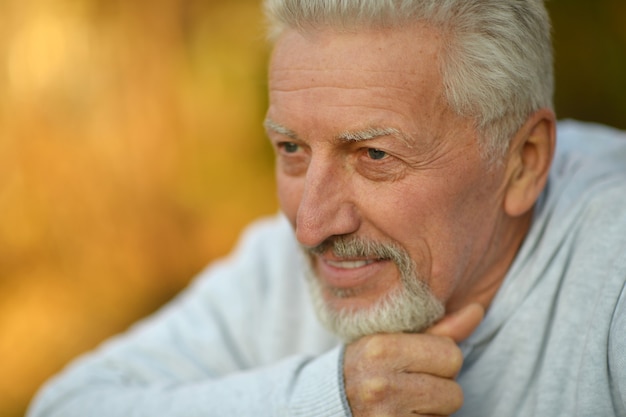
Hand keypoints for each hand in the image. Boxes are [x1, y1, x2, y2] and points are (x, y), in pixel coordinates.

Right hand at [343, 303, 483, 415]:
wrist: (330, 403)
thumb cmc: (367, 368)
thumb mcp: (392, 341)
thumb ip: (438, 330)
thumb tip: (477, 310)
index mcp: (381, 349)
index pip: (451, 354)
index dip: (440, 360)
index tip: (416, 363)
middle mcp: (381, 384)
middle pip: (454, 392)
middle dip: (439, 389)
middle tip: (410, 386)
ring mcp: (386, 416)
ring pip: (446, 416)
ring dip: (433, 411)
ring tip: (406, 402)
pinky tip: (403, 416)